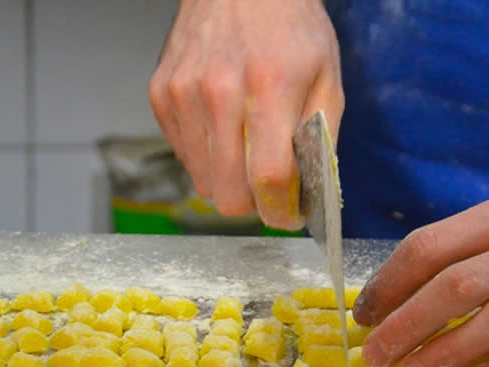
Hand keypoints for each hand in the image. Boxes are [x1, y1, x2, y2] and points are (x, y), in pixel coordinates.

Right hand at [149, 0, 342, 228]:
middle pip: (228, 193)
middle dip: (251, 202)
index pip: (269, 179)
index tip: (287, 215)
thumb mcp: (327, 76)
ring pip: (202, 181)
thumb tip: (307, 195)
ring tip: (243, 146)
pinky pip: (182, 155)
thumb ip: (320, 139)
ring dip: (226, 177)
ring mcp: (183, 93)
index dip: (280, 210)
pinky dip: (204, 154)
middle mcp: (219, 92)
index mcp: (269, 88)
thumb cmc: (289, 29)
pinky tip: (220, 126)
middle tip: (266, 186)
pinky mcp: (161, 94)